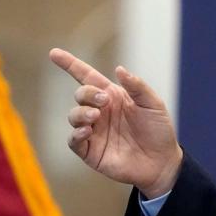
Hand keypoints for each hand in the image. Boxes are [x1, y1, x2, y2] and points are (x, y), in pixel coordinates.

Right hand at [49, 48, 182, 197]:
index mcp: (113, 96)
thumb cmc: (159, 130)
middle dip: (87, 94)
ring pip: (74, 115)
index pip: (87, 77)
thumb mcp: (153, 104)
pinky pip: (74, 140)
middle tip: (104, 100)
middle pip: (81, 94)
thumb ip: (137, 86)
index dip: (70, 65)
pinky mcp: (90, 151)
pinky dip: (76, 133)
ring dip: (81, 113)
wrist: (161, 162)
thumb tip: (119, 69)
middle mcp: (100, 111)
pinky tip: (87, 130)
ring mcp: (94, 131)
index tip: (54, 53)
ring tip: (96, 116)